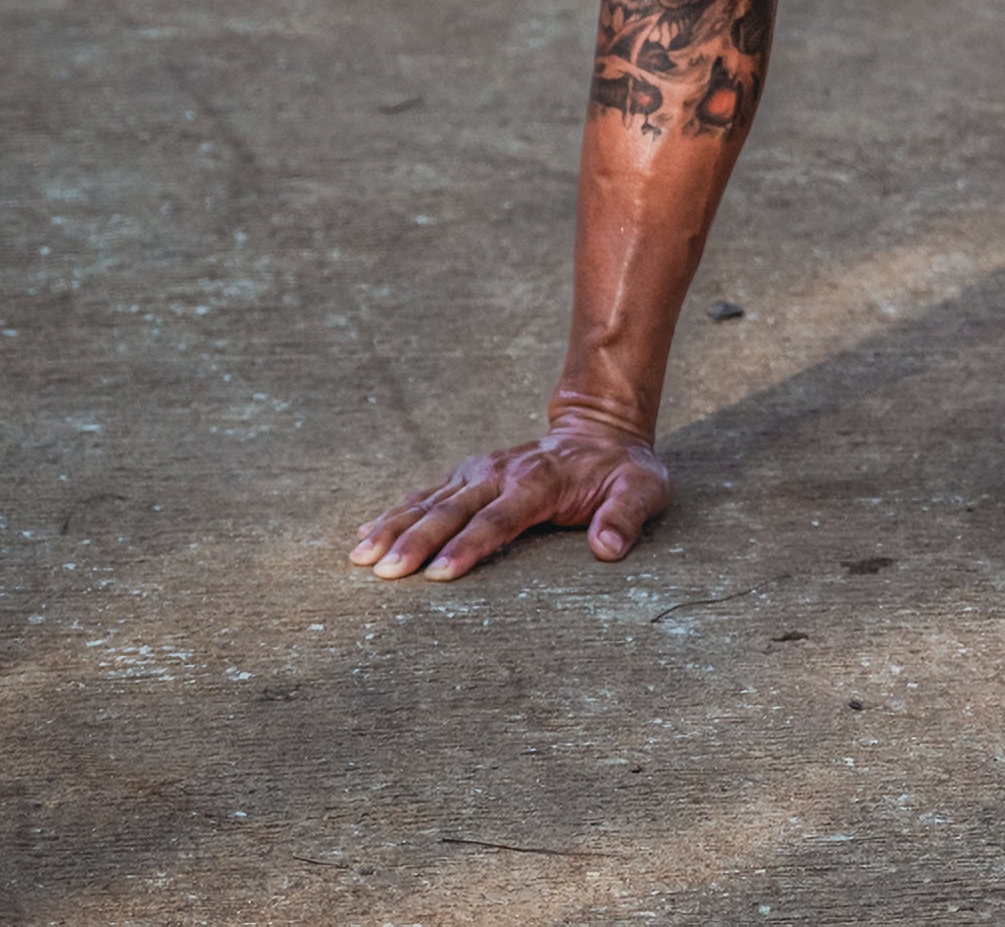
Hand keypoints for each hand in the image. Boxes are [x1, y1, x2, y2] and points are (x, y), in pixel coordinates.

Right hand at [351, 419, 668, 580]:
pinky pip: (425, 495)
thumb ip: (626, 516)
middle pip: (454, 512)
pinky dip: (393, 513)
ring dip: (393, 528)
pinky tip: (363, 534)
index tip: (438, 572)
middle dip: (417, 542)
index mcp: (541, 481)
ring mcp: (479, 472)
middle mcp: (501, 473)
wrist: (601, 430)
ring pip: (429, 502)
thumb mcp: (644, 489)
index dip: (470, 545)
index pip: (500, 518)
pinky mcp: (466, 475)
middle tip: (384, 574)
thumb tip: (607, 548)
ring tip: (359, 558)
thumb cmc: (623, 471)